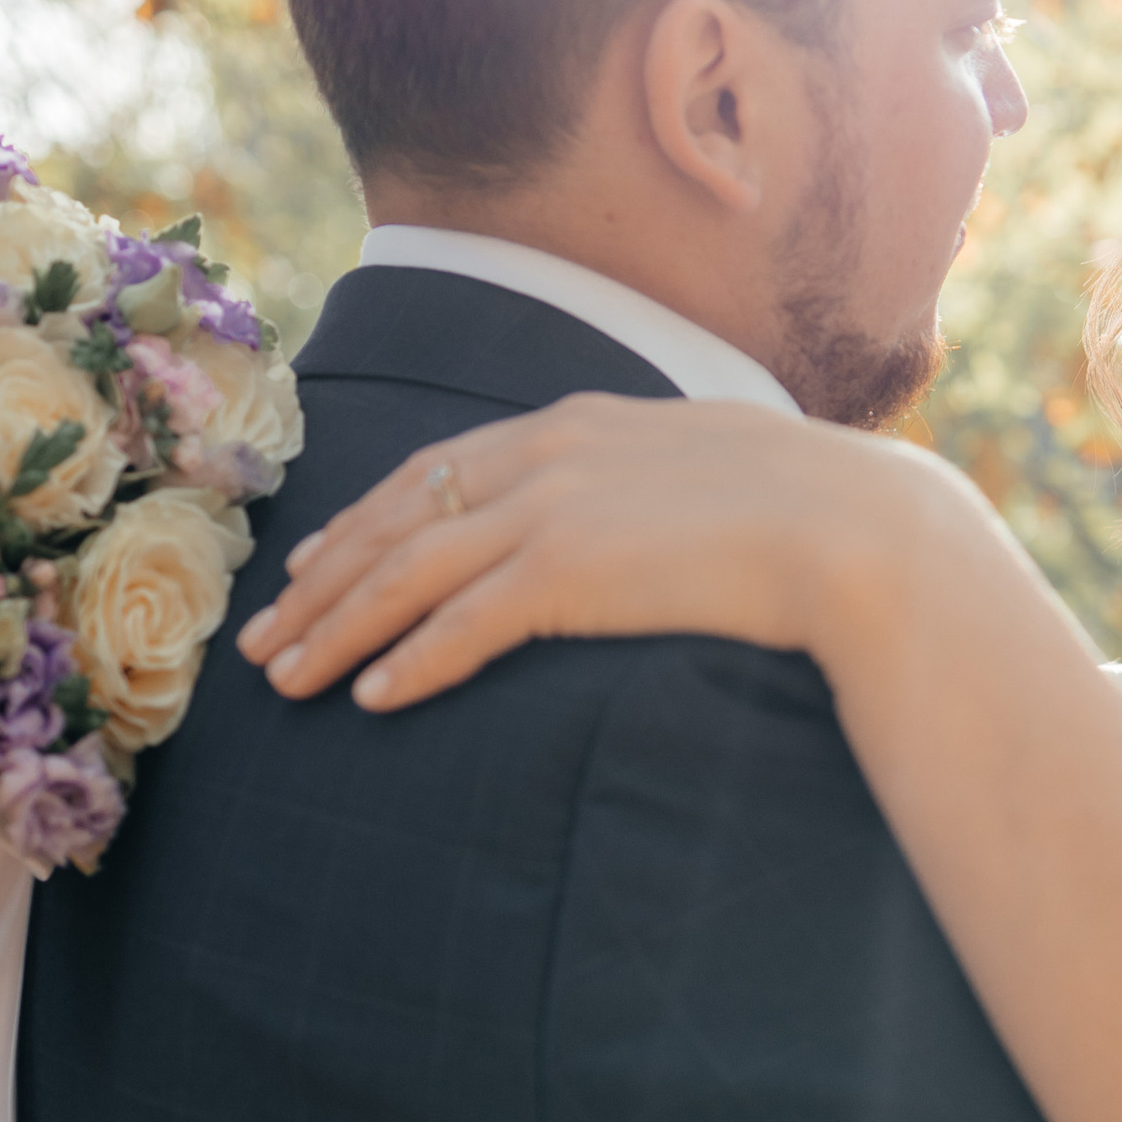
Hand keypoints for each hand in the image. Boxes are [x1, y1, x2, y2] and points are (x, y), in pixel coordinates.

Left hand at [236, 390, 943, 710]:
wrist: (858, 530)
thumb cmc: (808, 510)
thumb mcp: (707, 470)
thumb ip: (646, 485)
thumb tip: (635, 524)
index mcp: (576, 422)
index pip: (437, 468)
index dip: (364, 517)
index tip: (315, 558)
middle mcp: (546, 455)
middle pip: (397, 520)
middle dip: (320, 582)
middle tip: (263, 636)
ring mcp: (552, 511)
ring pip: (407, 574)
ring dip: (338, 630)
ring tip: (287, 681)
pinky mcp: (569, 573)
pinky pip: (462, 625)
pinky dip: (409, 662)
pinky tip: (372, 699)